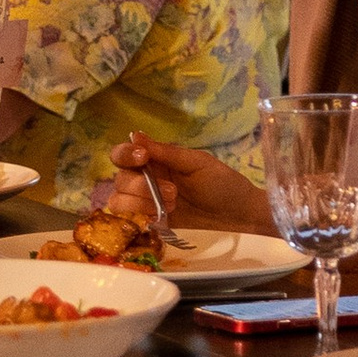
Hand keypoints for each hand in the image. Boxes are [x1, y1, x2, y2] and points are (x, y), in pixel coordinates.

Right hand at [102, 135, 271, 235]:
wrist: (238, 213)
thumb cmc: (222, 182)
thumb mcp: (197, 163)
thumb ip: (166, 153)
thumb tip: (135, 135)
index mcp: (157, 159)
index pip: (124, 154)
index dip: (125, 155)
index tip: (142, 159)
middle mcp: (147, 178)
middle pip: (120, 178)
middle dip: (140, 186)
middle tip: (173, 193)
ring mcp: (147, 201)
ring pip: (119, 199)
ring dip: (140, 202)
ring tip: (172, 206)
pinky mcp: (152, 221)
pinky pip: (131, 218)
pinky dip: (141, 216)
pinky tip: (162, 217)